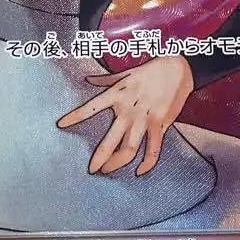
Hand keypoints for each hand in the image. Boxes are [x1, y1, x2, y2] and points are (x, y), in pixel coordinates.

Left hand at [57, 55, 194, 175]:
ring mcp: (145, 119)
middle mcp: (128, 109)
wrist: (178, 68)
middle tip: (91, 169)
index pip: (91, 107)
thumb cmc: (151, 69)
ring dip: (117, 163)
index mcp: (117, 94)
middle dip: (99, 157)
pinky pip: (154, 149)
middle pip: (110, 140)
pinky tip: (139, 171)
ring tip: (108, 171)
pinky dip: (148, 163)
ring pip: (129, 149)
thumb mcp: (125, 73)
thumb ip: (106, 80)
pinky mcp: (161, 124)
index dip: (75, 116)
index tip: (60, 125)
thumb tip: (89, 79)